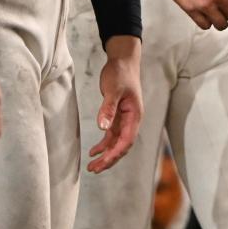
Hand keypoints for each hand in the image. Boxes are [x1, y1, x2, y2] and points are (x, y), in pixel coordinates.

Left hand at [87, 36, 142, 173]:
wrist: (123, 59)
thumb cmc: (121, 72)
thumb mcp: (113, 89)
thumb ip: (108, 108)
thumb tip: (103, 128)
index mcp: (134, 115)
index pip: (126, 140)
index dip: (115, 153)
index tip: (103, 162)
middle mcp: (131, 120)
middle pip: (122, 145)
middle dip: (109, 159)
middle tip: (94, 169)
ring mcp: (125, 118)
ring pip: (116, 142)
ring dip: (106, 154)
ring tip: (93, 166)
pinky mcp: (118, 115)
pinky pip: (112, 134)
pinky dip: (104, 143)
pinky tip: (94, 150)